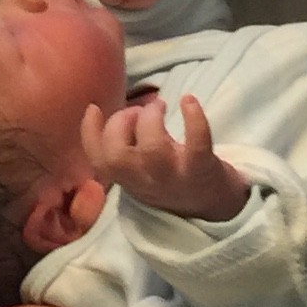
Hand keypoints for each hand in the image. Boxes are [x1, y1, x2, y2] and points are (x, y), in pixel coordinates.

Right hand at [82, 92, 249, 221]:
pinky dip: (193, 119)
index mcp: (128, 180)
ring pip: (153, 149)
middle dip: (120, 123)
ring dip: (150, 118)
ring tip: (159, 106)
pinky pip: (197, 144)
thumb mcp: (143, 172)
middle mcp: (147, 182)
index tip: (95, 108)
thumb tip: (118, 112)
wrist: (216, 206)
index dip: (89, 133)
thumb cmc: (174, 180)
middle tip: (136, 111)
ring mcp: (175, 177)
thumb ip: (127, 150)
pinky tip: (189, 100)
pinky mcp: (203, 169)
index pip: (99, 162)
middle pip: (118, 156)